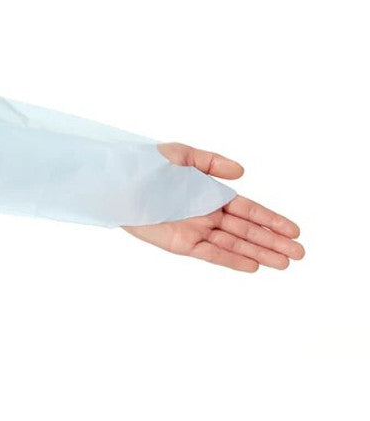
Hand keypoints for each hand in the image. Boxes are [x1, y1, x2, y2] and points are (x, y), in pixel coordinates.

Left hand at [123, 143, 303, 271]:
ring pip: (234, 244)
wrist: (120, 183)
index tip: (293, 230)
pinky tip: (253, 265)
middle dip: (273, 241)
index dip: (271, 220)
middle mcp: (207, 214)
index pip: (247, 210)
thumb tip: (242, 172)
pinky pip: (211, 253)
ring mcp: (196, 230)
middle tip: (299, 253)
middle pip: (246, 230)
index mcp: (209, 194)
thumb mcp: (183, 155)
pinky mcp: (181, 243)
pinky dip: (232, 259)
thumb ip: (212, 163)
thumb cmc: (147, 165)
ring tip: (285, 262)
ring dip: (259, 253)